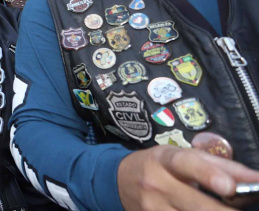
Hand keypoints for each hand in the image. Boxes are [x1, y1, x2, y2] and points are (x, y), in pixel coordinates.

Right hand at [117, 146, 258, 209]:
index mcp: (166, 161)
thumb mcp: (183, 157)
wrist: (118, 180)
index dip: (208, 176)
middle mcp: (157, 185)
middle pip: (197, 206)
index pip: (187, 165)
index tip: (230, 188)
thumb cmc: (159, 166)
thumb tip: (257, 180)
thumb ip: (222, 167)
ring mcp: (153, 209)